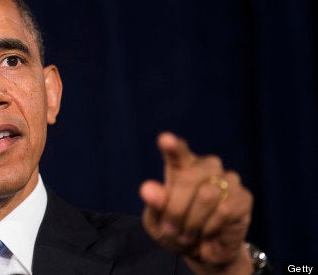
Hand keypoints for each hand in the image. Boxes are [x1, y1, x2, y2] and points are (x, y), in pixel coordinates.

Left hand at [140, 132, 253, 273]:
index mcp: (181, 166)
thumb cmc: (176, 230)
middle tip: (170, 229)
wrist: (203, 252)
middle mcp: (206, 166)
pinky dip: (209, 227)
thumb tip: (147, 188)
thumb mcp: (157, 222)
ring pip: (207, 195)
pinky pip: (224, 210)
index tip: (164, 139)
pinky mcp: (243, 197)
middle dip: (176, 209)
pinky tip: (207, 232)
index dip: (172, 146)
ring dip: (192, 221)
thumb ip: (154, 204)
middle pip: (189, 178)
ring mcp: (228, 179)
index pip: (177, 152)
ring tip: (187, 233)